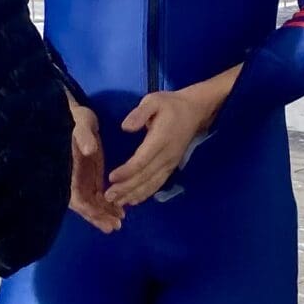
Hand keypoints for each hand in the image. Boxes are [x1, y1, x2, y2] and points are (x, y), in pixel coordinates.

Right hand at [67, 98, 122, 233]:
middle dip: (97, 216)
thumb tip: (89, 149)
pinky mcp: (87, 176)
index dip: (86, 207)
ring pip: (90, 202)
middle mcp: (71, 178)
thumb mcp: (80, 123)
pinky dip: (106, 204)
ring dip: (103, 213)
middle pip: (83, 203)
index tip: (99, 214)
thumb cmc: (74, 118)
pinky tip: (118, 211)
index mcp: (66, 168)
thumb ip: (84, 136)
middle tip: (114, 226)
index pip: (74, 194)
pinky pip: (96, 195)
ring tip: (118, 222)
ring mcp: (80, 179)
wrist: (72, 115)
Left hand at [106, 67, 237, 207]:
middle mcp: (166, 155)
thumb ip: (139, 113)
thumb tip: (125, 128)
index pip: (142, 160)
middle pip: (145, 176)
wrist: (194, 111)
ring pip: (152, 183)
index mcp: (160, 139)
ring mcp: (170, 163)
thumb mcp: (153, 100)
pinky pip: (158, 183)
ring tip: (117, 203)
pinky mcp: (172, 166)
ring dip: (134, 194)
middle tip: (108, 197)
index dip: (126, 171)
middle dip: (126, 188)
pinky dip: (145, 193)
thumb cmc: (170, 105)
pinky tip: (133, 200)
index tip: (111, 178)